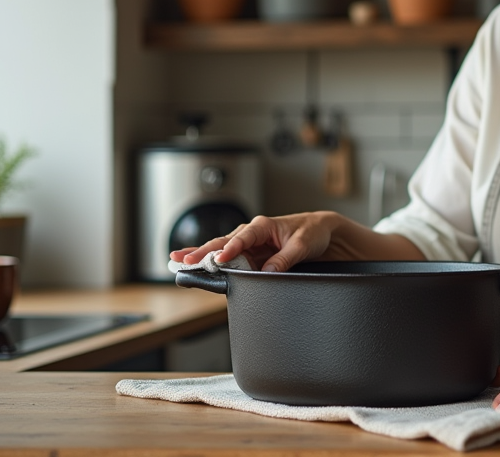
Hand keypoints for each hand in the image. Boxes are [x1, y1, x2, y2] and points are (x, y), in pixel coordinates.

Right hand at [169, 212, 338, 272]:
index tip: (218, 261)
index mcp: (263, 225)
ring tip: (179, 261)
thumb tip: (267, 272)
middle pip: (223, 242)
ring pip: (221, 249)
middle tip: (183, 260)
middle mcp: (252, 233)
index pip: (242, 238)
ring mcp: (250, 243)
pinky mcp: (251, 253)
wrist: (321, 231)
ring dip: (201, 255)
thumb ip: (284, 259)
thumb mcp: (301, 245)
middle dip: (202, 251)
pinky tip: (194, 263)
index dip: (229, 250)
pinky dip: (212, 260)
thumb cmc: (311, 232)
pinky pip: (229, 258)